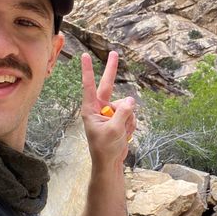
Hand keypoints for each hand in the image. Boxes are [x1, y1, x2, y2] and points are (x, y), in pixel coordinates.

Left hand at [80, 51, 135, 166]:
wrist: (110, 162)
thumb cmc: (105, 148)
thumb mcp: (114, 130)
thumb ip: (123, 112)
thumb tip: (132, 99)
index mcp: (90, 109)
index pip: (89, 86)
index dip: (88, 70)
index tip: (84, 56)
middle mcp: (99, 108)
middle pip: (108, 85)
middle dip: (112, 70)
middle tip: (114, 53)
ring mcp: (110, 113)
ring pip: (126, 106)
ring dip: (128, 119)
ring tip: (121, 133)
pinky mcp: (119, 118)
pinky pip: (131, 115)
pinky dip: (131, 125)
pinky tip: (124, 135)